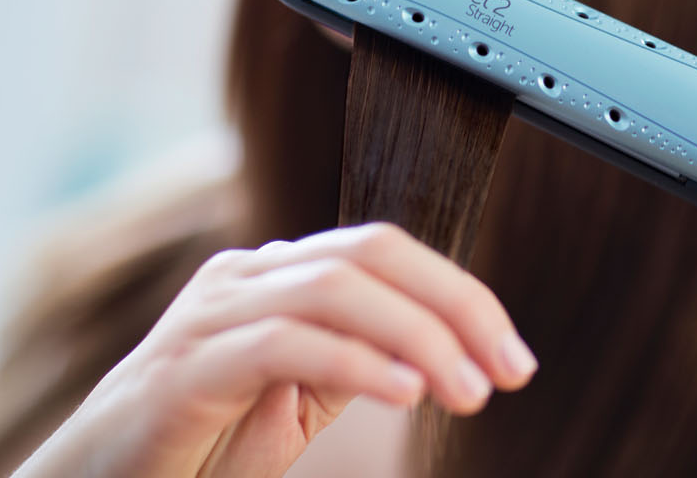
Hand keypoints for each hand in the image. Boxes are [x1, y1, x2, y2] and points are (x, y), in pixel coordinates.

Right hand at [14, 223, 537, 477]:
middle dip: (456, 308)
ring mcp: (208, 316)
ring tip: (467, 391)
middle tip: (508, 372)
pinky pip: (283, 345)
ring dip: (418, 338)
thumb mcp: (299, 395)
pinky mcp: (181, 370)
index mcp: (277, 274)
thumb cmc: (199, 443)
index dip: (463, 297)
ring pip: (333, 289)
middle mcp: (243, 278)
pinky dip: (356, 364)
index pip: (388, 253)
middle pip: (371, 254)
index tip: (515, 358)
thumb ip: (360, 357)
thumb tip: (450, 350)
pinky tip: (406, 394)